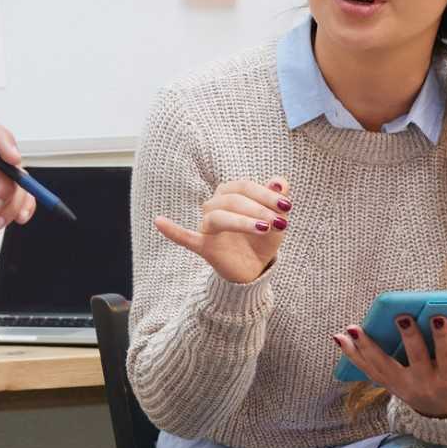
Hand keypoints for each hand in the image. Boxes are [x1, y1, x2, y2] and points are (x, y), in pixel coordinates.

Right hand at [153, 178, 291, 284]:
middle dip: (257, 208)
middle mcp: (216, 207)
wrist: (255, 267)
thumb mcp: (277, 219)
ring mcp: (208, 227)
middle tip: (278, 222)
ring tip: (264, 229)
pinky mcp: (204, 246)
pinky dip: (173, 230)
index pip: (244, 187)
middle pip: (231, 199)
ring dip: (241, 221)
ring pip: (217, 217)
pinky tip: (159, 221)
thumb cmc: (263, 238)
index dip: (265, 194)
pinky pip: (185, 238)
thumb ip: (277, 200)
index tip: (287, 206)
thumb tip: (280, 180)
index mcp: (231, 195)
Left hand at [332, 312, 446, 418]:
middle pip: (415, 358)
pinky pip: (366, 369)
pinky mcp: (387, 383)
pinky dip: (352, 354)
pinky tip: (340, 336)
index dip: (443, 337)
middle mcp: (425, 382)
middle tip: (402, 315)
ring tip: (353, 328)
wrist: (441, 413)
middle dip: (409, 337)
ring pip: (383, 365)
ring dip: (367, 347)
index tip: (440, 316)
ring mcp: (403, 384)